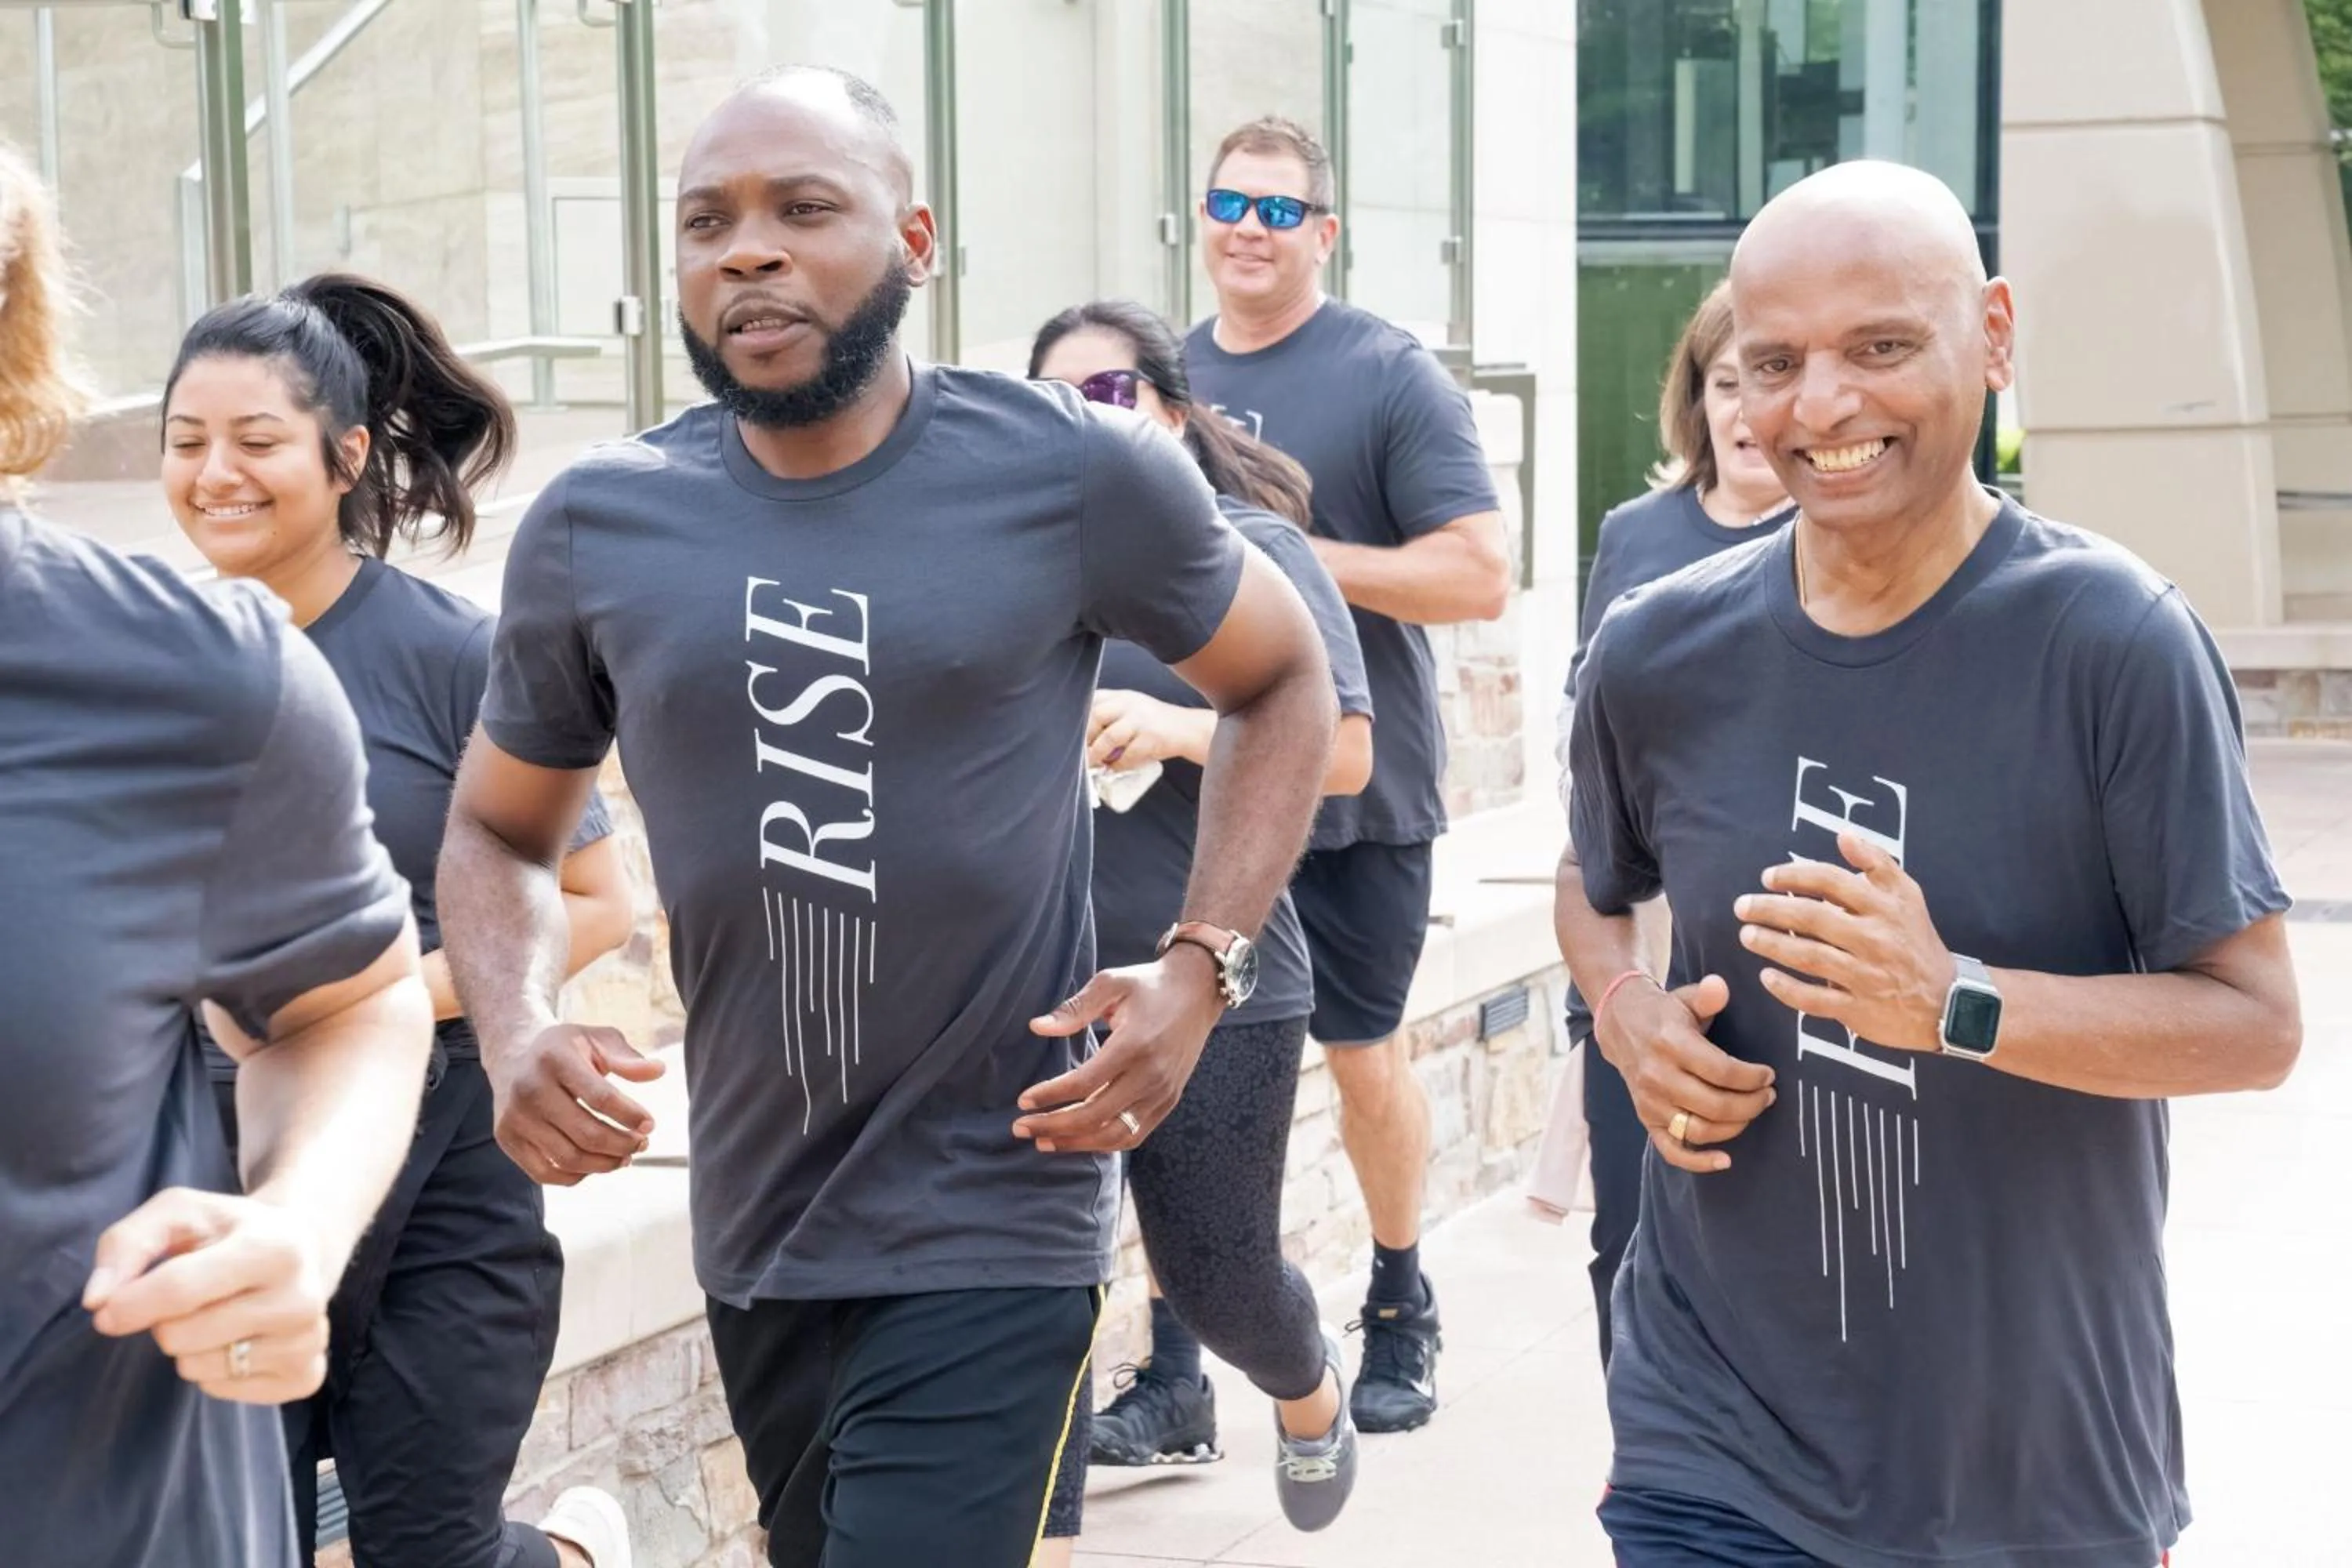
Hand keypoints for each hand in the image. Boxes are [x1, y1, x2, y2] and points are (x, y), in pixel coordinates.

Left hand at [83, 1188, 336, 1404]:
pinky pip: (219, 1390)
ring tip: (217, 1314)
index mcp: (277, 1246)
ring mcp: (310, 1342)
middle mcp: (304, 1298)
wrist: (302, 1246)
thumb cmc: (228, 1229)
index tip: (106, 1310)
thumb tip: (98, 1301)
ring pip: (196, 1368)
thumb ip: (127, 1244)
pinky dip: (212, 1370)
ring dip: (188, 1346)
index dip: (129, 1303)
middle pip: (179, 1336)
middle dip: (164, 1320)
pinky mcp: (306, 1376)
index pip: (180, 1289)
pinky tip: (238, 1337)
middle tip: (191, 1297)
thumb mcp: (179, 1212)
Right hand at [485, 1022, 664, 1184]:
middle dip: (623, 1144)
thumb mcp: (596, 1039)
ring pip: (568, 1158)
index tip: (650, 1124)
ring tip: (626, 1157)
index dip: (631, 1116)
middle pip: (586, 1133)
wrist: (513, 1055)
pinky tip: (596, 1164)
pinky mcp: (506, 1138)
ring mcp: (514, 1117)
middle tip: (642, 1143)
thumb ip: (627, 1057)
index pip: (601, 1097)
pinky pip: (545, 1173)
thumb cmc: (566, 1050)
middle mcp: (530, 1089)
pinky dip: (576, 1176)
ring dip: (605, 1164)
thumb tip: (659, 1071)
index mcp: (555, 1059)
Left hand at [1012, 948, 1226, 1152]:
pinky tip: (1079, 1139)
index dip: (1050, 1095)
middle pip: (1096, 1116)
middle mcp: (1151, 1075)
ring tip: (1044, 1142)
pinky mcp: (1169, 1101)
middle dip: (1054, 1126)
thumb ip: (1074, 1008)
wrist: (1199, 991)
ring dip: (1077, 1143)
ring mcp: (1163, 1093)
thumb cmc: (1148, 985)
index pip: (1084, 1083)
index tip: (1023, 1100)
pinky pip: (1135, 1135)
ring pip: (1116, 1135)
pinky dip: (1104, 1143)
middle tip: (1021, 1127)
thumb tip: (1037, 1027)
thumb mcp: (1111, 983)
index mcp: (1134, 1044)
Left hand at [1088, 689, 1208, 770]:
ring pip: (1109, 737)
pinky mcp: (1151, 738)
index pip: (1093, 699)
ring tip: (1093, 763)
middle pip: (1097, 715)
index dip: (1079, 716)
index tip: (1073, 732)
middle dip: (1085, 736)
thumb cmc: (1156, 723)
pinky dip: (1118, 764)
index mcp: (1122, 696)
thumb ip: (1111, 715)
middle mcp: (1130, 704)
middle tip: (1081, 751)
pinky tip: (1116, 768)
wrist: (1189, 729)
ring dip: (1097, 753)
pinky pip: (1128, 755)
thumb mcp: (1133, 709)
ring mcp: (1141, 720)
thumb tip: (1083, 736)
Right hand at [1594, 972, 1774, 1172]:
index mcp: (1670, 1044)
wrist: (1621, 1026)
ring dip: (1735, 1127)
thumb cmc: (1665, 1013)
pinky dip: (1698, 1162)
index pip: (1721, 1071)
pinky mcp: (1646, 1119)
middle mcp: (1657, 1076)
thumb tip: (1720, 987)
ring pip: (1699, 1130)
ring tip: (1752, 1112)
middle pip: (1715, 1105)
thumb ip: (1707, 995)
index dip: (1752, 1078)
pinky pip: (1672, 1151)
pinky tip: (1725, 1160)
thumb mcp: (1685, 997)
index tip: (1769, 1075)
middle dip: (1751, 1104)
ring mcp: (1650, 1102)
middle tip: (1768, 1095)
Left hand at [1735, 832, 1955, 1052]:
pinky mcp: (1859, 1009)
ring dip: (1773, 945)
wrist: (1948, 1001)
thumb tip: (1843, 834)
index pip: (1831, 882)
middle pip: (1813, 918)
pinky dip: (1788, 989)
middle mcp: (1875, 939)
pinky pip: (1815, 999)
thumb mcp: (1908, 895)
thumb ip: (1876, 862)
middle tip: (1741, 906)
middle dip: (1771, 910)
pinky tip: (1766, 977)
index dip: (1794, 876)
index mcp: (1884, 907)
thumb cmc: (1916, 940)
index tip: (1767, 878)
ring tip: (1746, 935)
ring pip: (1810, 957)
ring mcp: (1866, 976)